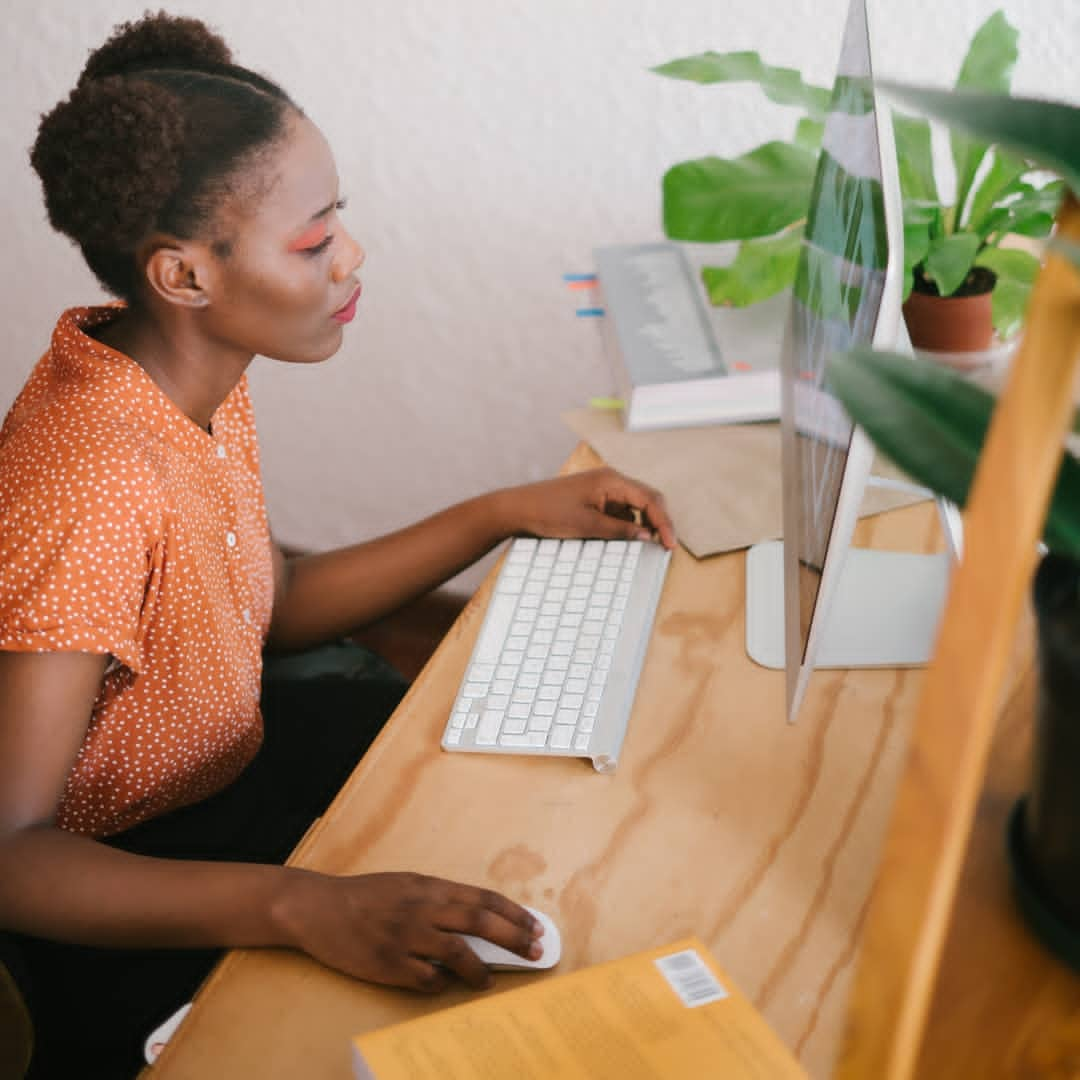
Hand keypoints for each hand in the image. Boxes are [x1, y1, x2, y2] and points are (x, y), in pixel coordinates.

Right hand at [274, 870, 541, 991]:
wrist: (319, 907)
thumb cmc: (367, 896)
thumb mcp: (408, 885)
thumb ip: (441, 900)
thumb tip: (480, 918)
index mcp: (430, 887)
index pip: (483, 899)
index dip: (514, 914)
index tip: (535, 927)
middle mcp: (422, 909)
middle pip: (480, 922)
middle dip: (513, 938)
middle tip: (534, 951)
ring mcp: (406, 937)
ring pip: (458, 953)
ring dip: (480, 969)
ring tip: (489, 979)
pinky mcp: (387, 963)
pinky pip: (426, 979)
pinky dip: (440, 983)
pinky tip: (444, 984)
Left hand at [501, 467, 675, 549]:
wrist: (518, 508)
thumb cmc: (548, 512)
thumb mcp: (587, 525)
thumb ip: (620, 530)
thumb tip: (647, 536)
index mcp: (611, 480)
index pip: (650, 499)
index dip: (664, 522)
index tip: (670, 544)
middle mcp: (611, 479)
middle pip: (648, 498)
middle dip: (660, 521)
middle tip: (667, 545)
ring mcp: (603, 488)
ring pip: (636, 504)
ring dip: (645, 523)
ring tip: (652, 544)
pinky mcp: (596, 497)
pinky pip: (621, 509)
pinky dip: (629, 523)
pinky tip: (630, 538)